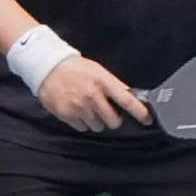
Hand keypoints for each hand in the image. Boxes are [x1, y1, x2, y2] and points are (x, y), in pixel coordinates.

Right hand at [36, 56, 151, 131]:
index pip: (127, 100)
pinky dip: (83, 122)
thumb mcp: (99, 71)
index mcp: (104, 82)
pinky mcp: (68, 115)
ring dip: (96, 121)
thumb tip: (131, 98)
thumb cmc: (76, 68)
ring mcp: (80, 107)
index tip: (148, 119)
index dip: (140, 112)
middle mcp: (93, 96)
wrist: (48, 67)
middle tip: (106, 111)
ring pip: (98, 127)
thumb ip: (114, 86)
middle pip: (113, 121)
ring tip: (88, 107)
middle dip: (113, 119)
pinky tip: (78, 110)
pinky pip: (83, 128)